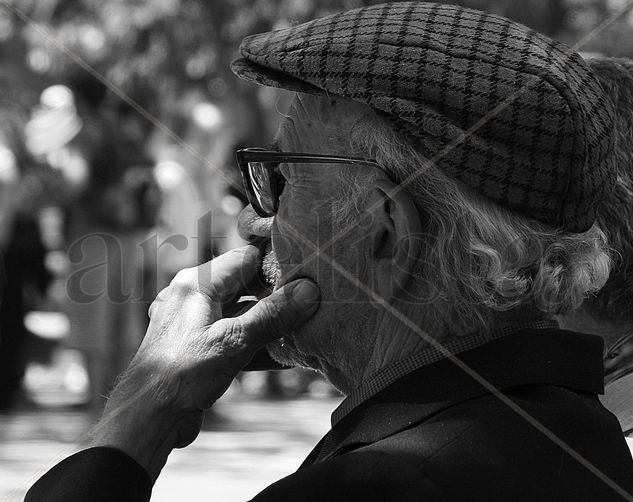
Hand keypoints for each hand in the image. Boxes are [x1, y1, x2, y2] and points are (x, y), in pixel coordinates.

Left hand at [90, 245, 319, 480]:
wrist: (147, 418)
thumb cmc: (182, 374)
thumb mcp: (235, 342)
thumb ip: (272, 315)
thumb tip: (307, 291)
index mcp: (195, 283)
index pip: (244, 258)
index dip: (274, 266)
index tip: (304, 278)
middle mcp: (190, 296)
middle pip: (242, 284)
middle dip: (273, 296)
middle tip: (306, 306)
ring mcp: (190, 321)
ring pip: (237, 310)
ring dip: (264, 322)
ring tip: (297, 330)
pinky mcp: (194, 345)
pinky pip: (229, 333)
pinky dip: (250, 340)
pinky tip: (277, 355)